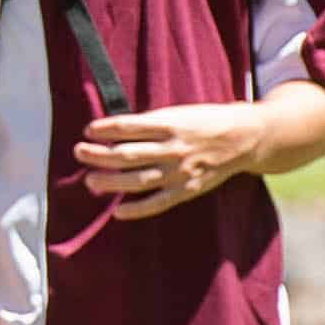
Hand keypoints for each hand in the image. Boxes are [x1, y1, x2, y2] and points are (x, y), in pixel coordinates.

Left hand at [68, 99, 280, 216]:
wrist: (245, 138)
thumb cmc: (207, 120)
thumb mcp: (180, 112)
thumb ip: (152, 122)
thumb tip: (116, 129)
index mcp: (171, 123)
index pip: (129, 126)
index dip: (105, 128)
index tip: (88, 129)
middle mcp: (174, 148)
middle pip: (127, 154)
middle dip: (99, 154)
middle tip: (79, 152)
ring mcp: (180, 171)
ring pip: (137, 180)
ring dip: (110, 181)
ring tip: (89, 181)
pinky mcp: (188, 189)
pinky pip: (158, 203)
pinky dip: (137, 209)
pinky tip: (117, 211)